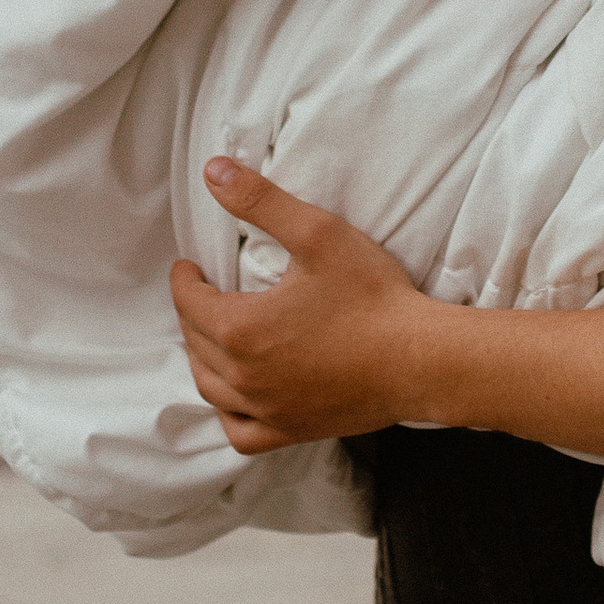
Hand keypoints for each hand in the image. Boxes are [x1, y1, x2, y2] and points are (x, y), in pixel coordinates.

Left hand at [172, 159, 435, 450]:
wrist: (420, 359)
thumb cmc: (373, 296)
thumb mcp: (318, 234)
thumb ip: (261, 201)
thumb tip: (213, 171)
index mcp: (241, 328)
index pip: (189, 303)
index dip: (184, 280)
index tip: (188, 267)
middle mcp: (243, 377)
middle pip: (195, 343)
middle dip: (192, 314)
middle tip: (202, 292)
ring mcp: (266, 410)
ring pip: (210, 388)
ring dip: (202, 359)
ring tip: (211, 336)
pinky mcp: (290, 431)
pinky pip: (239, 431)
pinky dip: (227, 413)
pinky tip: (236, 396)